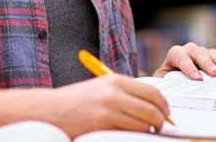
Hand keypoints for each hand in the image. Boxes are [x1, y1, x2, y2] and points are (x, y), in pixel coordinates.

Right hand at [49, 73, 169, 137]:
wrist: (51, 111)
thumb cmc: (77, 101)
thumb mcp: (102, 87)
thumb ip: (126, 93)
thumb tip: (153, 104)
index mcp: (115, 80)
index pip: (152, 92)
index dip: (163, 104)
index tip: (165, 112)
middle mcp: (114, 93)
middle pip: (152, 109)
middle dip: (160, 120)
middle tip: (160, 125)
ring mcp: (109, 110)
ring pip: (144, 124)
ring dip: (148, 130)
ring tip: (145, 131)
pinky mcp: (103, 126)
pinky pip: (130, 134)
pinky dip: (135, 136)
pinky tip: (130, 134)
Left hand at [154, 42, 215, 79]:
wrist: (173, 74)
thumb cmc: (170, 79)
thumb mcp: (166, 82)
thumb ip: (168, 85)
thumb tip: (173, 94)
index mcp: (175, 55)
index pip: (180, 57)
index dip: (188, 67)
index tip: (197, 79)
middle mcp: (189, 50)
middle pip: (197, 52)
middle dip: (207, 63)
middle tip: (215, 73)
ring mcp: (202, 51)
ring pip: (211, 52)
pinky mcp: (213, 54)